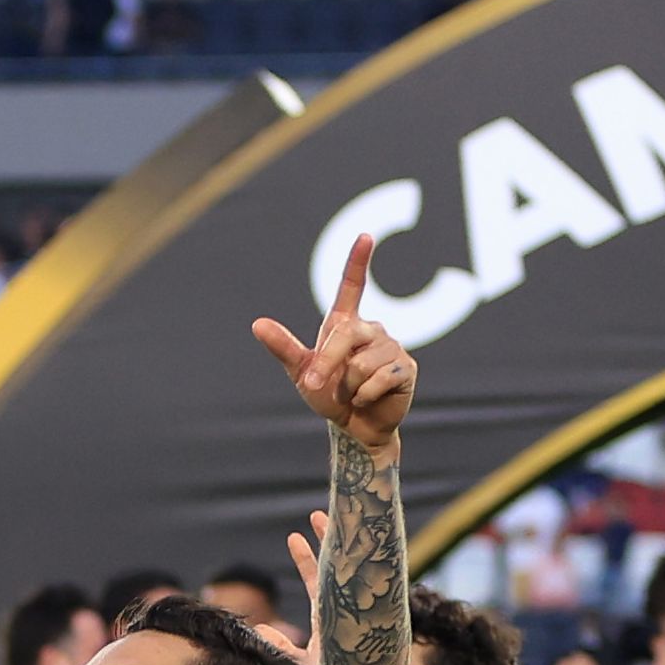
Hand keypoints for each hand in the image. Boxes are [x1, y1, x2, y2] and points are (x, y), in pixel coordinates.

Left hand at [249, 231, 413, 451]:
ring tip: (354, 392)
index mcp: (345, 325)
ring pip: (361, 363)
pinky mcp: (406, 368)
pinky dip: (366, 395)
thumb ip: (284, 348)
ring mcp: (392, 347)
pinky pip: (379, 378)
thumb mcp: (302, 373)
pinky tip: (370, 398)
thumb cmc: (328, 395)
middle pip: (346, 335)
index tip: (365, 237)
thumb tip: (257, 323)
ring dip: (349, 386)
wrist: (354, 427)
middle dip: (327, 364)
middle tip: (316, 384)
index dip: (357, 262)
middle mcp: (371, 329)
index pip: (352, 287)